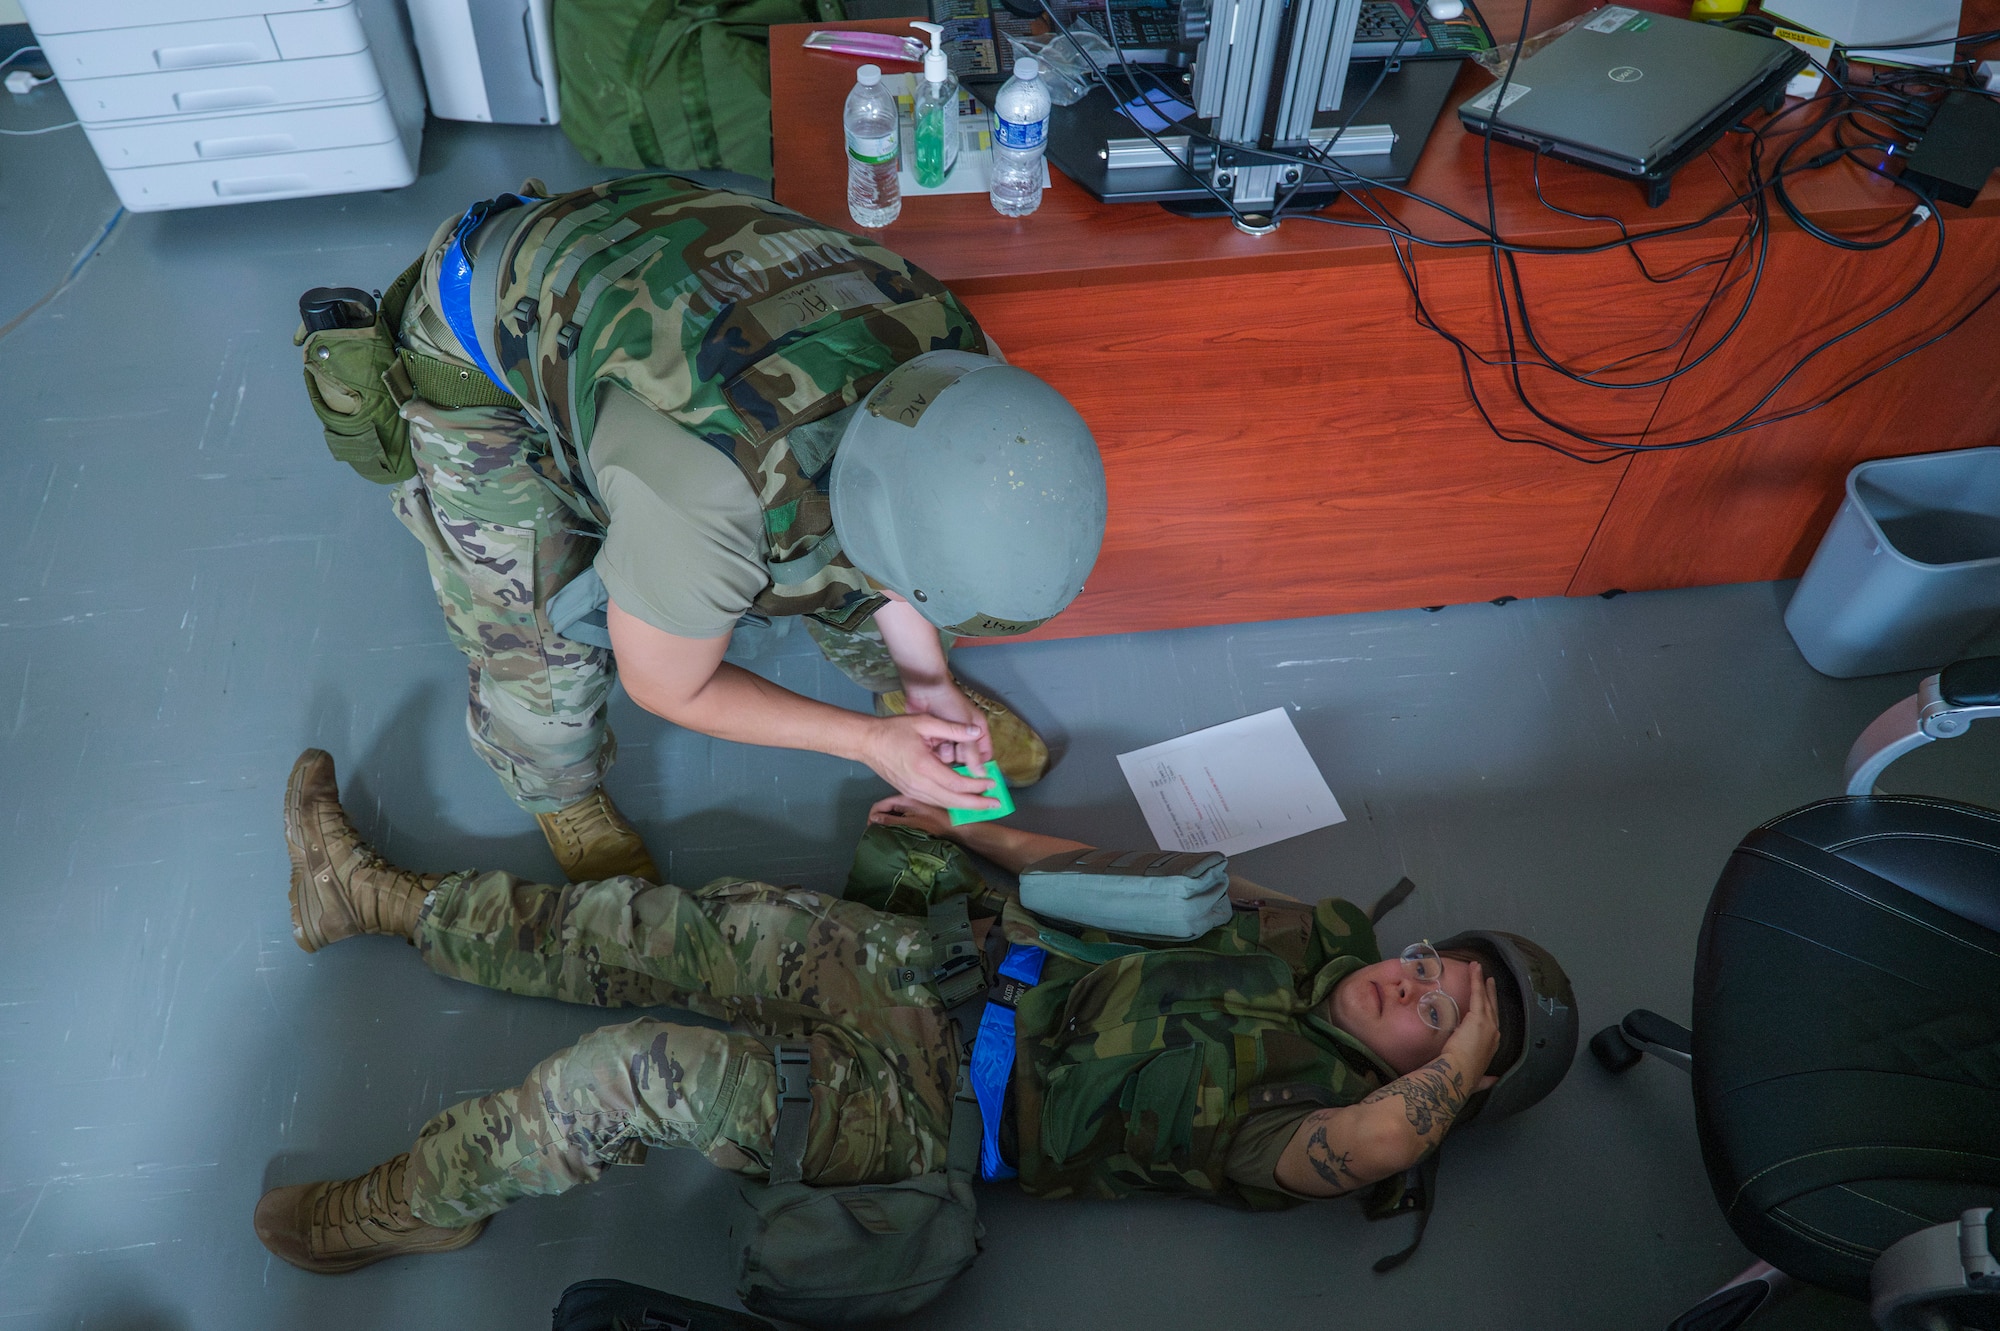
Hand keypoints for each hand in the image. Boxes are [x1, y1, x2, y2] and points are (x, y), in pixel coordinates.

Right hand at [861, 715, 1000, 809]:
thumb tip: (976, 732)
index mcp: (924, 767)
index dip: (977, 786)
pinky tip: (961, 798)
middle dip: (976, 805)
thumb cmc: (893, 730)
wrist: (867, 743)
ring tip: (983, 804)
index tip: (992, 783)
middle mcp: (919, 784)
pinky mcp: (909, 792)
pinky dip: (951, 802)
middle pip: (953, 801)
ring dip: (965, 805)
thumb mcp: (924, 722)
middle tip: (996, 805)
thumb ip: (952, 728)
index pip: (957, 783)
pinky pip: (934, 801)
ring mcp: (913, 791)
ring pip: (944, 804)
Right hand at [868, 793, 958, 837]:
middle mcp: (909, 796)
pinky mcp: (922, 809)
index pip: (880, 804)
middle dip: (880, 819)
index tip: (870, 830)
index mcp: (905, 797)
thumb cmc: (938, 824)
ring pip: (896, 810)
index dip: (872, 817)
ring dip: (889, 821)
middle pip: (887, 807)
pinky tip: (900, 832)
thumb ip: (892, 821)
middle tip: (877, 835)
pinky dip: (899, 821)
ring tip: (887, 835)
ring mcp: (916, 802)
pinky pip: (905, 813)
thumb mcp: (912, 823)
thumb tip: (874, 821)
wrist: (960, 826)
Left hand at [898, 679, 993, 768]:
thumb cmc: (949, 703)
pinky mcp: (936, 739)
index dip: (979, 763)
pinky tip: (931, 741)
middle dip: (959, 756)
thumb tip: (980, 773)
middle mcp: (965, 736)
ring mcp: (950, 738)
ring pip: (951, 758)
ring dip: (945, 752)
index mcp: (978, 732)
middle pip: (966, 759)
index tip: (973, 771)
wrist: (926, 691)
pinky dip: (934, 750)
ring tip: (941, 740)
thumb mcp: (965, 729)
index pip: (984, 755)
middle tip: (954, 747)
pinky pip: (937, 753)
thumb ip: (972, 752)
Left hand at [1443, 962, 1503, 1091]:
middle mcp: (1494, 1032)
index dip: (1492, 1013)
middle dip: (1491, 993)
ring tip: (1479, 969)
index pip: (1493, 1024)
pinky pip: (1477, 993)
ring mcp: (1488, 1023)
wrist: (1459, 1073)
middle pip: (1492, 1008)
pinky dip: (1476, 980)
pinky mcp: (1478, 1017)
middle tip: (1490, 980)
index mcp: (1493, 1045)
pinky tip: (1475, 968)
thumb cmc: (1465, 1076)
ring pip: (1485, 998)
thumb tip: (1493, 1081)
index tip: (1490, 1005)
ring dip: (1482, 982)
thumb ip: (1486, 1079)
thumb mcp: (1479, 1079)